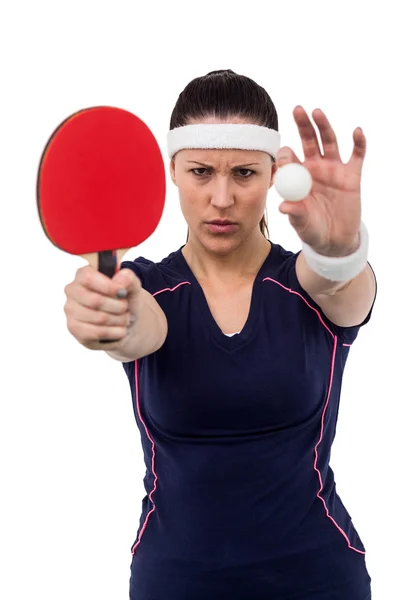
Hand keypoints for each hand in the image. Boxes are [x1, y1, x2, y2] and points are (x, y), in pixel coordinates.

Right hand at [64, 266, 141, 348]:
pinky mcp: (74, 328)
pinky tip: (120, 330)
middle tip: (126, 308)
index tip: (123, 292)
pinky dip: (115, 332)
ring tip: (126, 319)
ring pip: (99, 318)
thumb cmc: (125, 300)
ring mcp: (71, 310)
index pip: (88, 278)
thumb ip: (129, 278)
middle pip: (95, 300)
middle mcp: (72, 290)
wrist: (126, 322)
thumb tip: (120, 280)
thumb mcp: (132, 286)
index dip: (108, 286)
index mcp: (84, 274)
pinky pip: (97, 332)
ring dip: (119, 320)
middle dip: (118, 307)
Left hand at [276, 106, 365, 256]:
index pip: (289, 159)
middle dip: (303, 126)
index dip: (287, 155)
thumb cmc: (312, 229)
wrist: (334, 240)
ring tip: (317, 112)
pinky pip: (357, 155)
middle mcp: (314, 169)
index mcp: (297, 178)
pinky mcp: (352, 175)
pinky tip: (357, 132)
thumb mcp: (302, 224)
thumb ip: (295, 214)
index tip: (285, 155)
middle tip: (297, 110)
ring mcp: (333, 170)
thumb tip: (283, 206)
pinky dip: (359, 143)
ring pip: (329, 142)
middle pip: (308, 141)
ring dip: (324, 126)